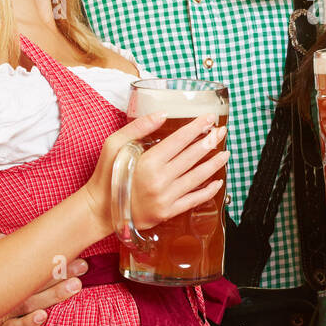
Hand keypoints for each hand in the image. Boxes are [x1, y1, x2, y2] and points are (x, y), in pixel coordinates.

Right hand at [0, 227, 88, 325]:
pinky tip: (43, 317)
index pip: (27, 263)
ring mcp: (2, 307)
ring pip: (30, 303)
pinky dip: (27, 323)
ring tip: (76, 285)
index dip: (50, 257)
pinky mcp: (0, 322)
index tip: (73, 252)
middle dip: (59, 274)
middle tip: (82, 266)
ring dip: (54, 294)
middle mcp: (2, 288)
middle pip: (33, 282)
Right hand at [82, 113, 229, 236]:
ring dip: (214, 164)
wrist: (99, 210)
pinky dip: (208, 191)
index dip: (196, 128)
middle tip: (222, 131)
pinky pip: (193, 200)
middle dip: (210, 142)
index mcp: (148, 162)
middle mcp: (160, 180)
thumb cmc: (106, 175)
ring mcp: (166, 198)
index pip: (179, 140)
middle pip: (192, 157)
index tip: (209, 118)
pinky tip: (217, 182)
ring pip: (197, 178)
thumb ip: (138, 128)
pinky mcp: (167, 212)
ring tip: (226, 154)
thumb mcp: (114, 145)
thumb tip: (162, 113)